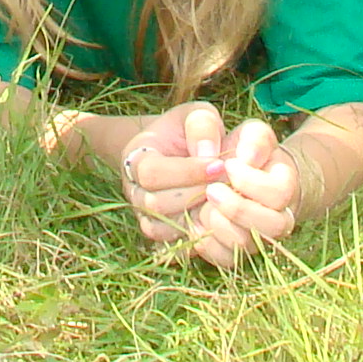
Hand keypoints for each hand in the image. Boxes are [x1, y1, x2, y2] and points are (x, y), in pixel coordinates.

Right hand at [117, 102, 231, 247]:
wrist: (174, 151)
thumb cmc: (188, 131)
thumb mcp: (196, 114)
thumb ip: (203, 125)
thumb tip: (208, 154)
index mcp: (136, 159)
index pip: (152, 173)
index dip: (186, 171)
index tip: (219, 164)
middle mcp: (135, 192)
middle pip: (156, 204)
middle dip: (195, 194)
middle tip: (228, 185)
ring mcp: (146, 217)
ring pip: (165, 228)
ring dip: (198, 216)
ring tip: (225, 200)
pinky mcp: (162, 236)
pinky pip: (175, 247)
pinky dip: (199, 237)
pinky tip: (221, 220)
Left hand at [183, 116, 300, 268]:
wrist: (232, 177)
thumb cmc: (242, 150)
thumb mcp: (251, 134)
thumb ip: (253, 139)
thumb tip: (247, 157)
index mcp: (285, 186)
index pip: (279, 192)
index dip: (251, 181)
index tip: (228, 164)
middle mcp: (279, 218)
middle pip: (273, 226)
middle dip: (237, 207)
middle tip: (211, 189)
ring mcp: (257, 238)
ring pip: (246, 245)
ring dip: (219, 224)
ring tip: (203, 204)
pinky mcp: (234, 253)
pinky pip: (224, 259)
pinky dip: (205, 242)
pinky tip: (194, 221)